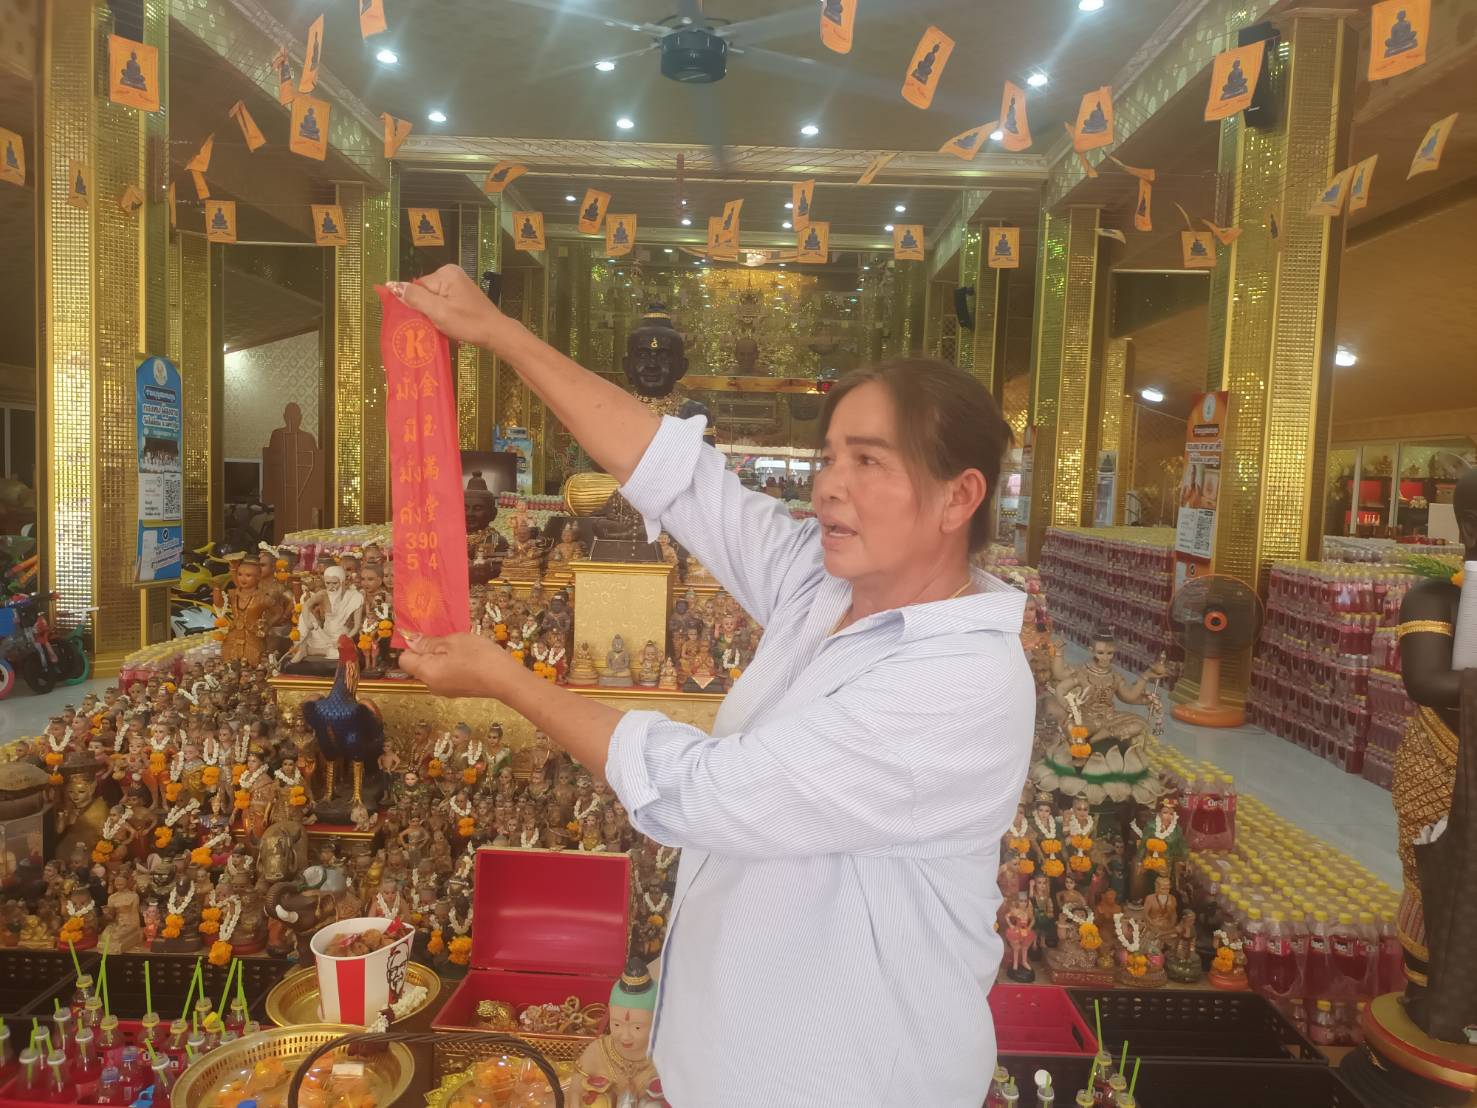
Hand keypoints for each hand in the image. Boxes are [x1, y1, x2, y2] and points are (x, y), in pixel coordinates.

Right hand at [388, 265, 507, 350]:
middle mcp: (451, 273)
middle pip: (425, 293)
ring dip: (435, 315)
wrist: (496, 333)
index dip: (417, 305)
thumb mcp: (438, 311)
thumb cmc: (468, 323)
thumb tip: (391, 284)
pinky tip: (449, 325)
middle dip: (426, 311)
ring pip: (433, 301)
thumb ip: (414, 298)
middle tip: (435, 325)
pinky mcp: (462, 295)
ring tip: (444, 326)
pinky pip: (443, 303)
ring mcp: (458, 284)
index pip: (417, 287)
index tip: (424, 320)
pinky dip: (443, 315)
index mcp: (445, 273)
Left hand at [399, 632, 526, 699]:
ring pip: (434, 669)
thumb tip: (411, 640)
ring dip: (443, 656)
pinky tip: (468, 658)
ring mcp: (445, 690)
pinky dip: (452, 665)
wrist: (505, 679)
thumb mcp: (453, 641)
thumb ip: (429, 642)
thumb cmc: (478, 657)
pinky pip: (446, 674)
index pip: (405, 659)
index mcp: (426, 672)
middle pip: (419, 664)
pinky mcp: (457, 691)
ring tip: (461, 647)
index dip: (413, 645)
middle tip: (448, 638)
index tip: (427, 635)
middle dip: (429, 650)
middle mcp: (432, 685)